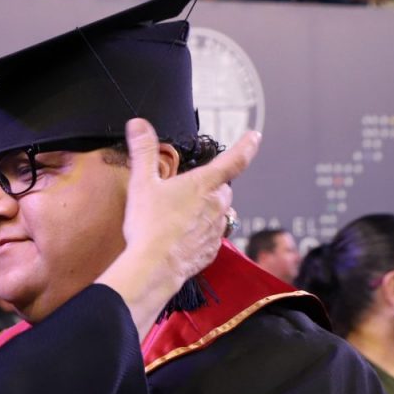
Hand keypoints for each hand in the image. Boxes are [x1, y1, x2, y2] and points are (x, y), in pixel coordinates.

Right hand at [99, 118, 260, 334]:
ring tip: (182, 216)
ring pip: (220, 213)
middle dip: (212, 186)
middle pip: (224, 188)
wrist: (153, 267)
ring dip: (207, 210)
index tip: (254, 137)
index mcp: (204, 184)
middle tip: (188, 190)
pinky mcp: (211, 251)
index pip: (236, 159)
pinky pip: (212, 237)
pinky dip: (202, 234)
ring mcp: (216, 230)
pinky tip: (182, 238)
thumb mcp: (142, 183)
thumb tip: (138, 125)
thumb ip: (143, 151)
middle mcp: (217, 205)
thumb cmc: (149, 226)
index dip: (247, 145)